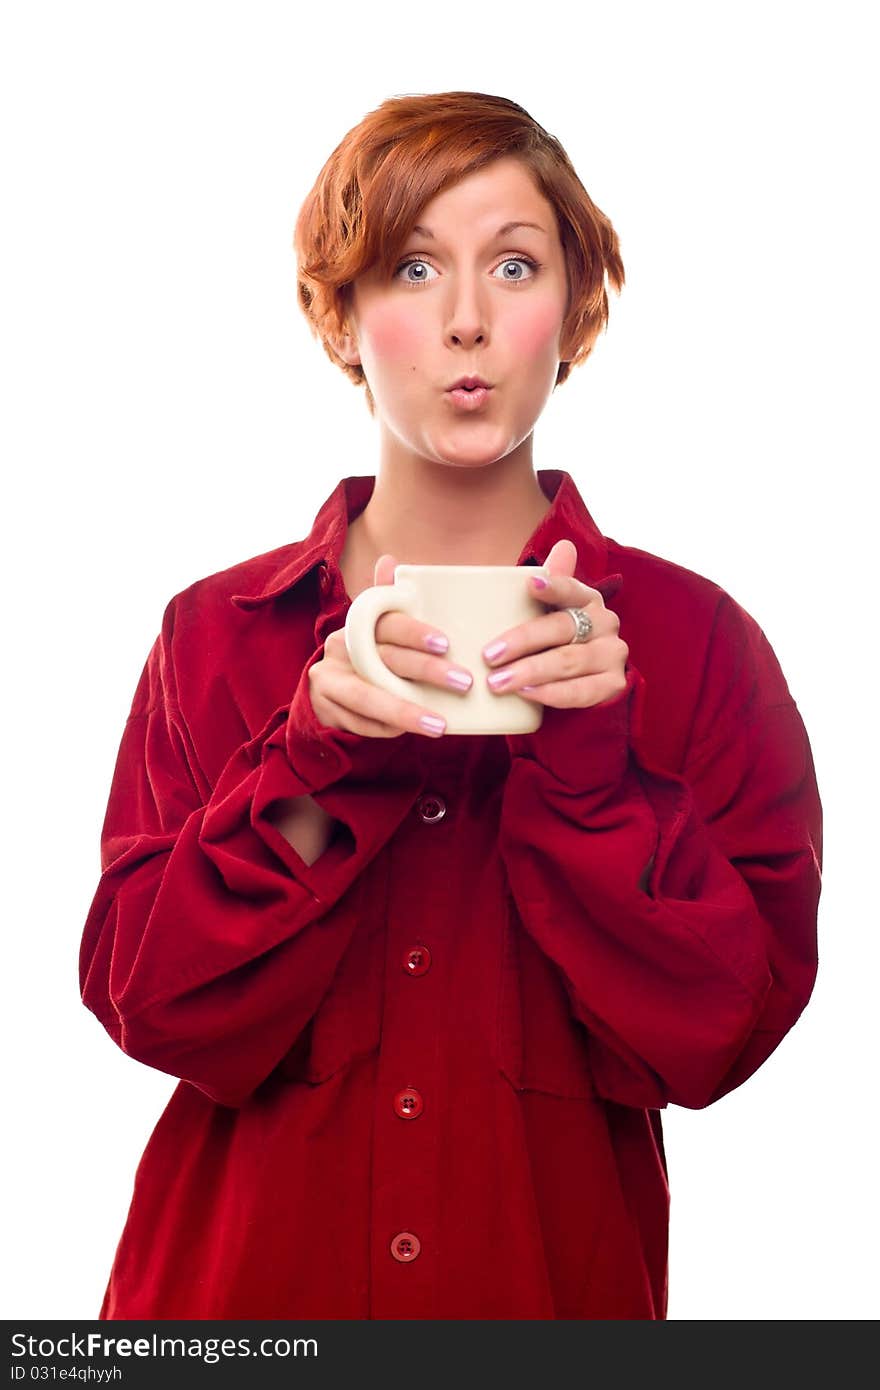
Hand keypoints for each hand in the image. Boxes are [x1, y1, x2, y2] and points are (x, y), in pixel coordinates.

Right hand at [307, 554, 472, 738]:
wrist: (324, 692)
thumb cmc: (367, 657)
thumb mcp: (376, 631)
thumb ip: (387, 601)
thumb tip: (390, 561)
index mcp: (357, 624)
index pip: (386, 622)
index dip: (415, 632)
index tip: (446, 644)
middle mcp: (340, 648)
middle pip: (385, 659)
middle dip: (427, 672)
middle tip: (463, 682)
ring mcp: (328, 680)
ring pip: (369, 697)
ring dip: (406, 712)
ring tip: (440, 726)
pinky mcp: (324, 709)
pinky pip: (361, 722)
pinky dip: (387, 729)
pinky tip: (412, 733)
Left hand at [481, 540, 628, 709]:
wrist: (581, 682)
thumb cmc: (554, 641)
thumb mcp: (547, 613)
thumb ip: (550, 585)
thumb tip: (564, 546)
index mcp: (587, 599)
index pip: (571, 589)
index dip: (554, 587)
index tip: (531, 586)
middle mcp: (606, 623)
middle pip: (562, 628)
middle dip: (523, 642)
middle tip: (489, 655)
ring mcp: (613, 654)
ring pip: (569, 662)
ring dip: (531, 672)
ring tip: (498, 681)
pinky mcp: (614, 684)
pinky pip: (581, 691)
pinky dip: (552, 693)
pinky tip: (527, 694)